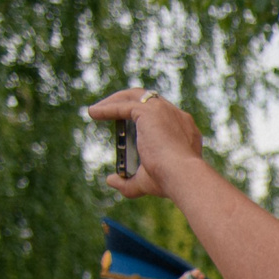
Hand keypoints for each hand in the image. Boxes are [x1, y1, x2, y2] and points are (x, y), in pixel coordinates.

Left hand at [85, 88, 202, 199]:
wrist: (183, 177)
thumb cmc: (171, 181)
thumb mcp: (148, 181)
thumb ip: (130, 181)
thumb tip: (111, 180)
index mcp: (186, 132)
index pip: (165, 117)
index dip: (146, 118)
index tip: (131, 125)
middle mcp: (178, 118)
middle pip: (151, 101)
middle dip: (129, 103)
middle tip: (113, 111)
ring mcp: (164, 111)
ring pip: (137, 96)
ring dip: (116, 101)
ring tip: (98, 109)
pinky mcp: (149, 112)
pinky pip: (124, 106)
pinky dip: (107, 108)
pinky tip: (93, 113)